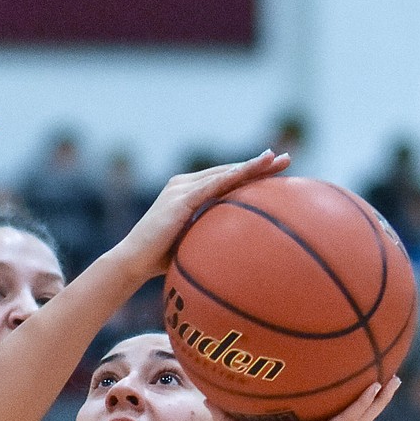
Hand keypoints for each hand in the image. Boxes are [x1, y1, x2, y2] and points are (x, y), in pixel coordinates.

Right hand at [117, 149, 290, 281]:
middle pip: (228, 171)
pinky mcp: (179, 198)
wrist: (133, 262)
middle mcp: (184, 184)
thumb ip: (210, 238)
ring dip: (250, 166)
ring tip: (275, 160)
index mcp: (188, 192)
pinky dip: (232, 177)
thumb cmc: (161, 261)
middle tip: (286, 159)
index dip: (250, 173)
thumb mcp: (191, 244)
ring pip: (223, 173)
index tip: (276, 170)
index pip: (225, 179)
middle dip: (258, 165)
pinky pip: (211, 186)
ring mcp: (181, 188)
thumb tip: (238, 252)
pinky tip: (251, 171)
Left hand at [220, 377, 399, 420]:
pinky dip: (363, 404)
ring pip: (361, 414)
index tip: (355, 382)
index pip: (331, 412)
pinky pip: (350, 418)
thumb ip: (228, 417)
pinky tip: (376, 388)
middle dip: (372, 396)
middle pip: (354, 411)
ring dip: (379, 398)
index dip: (344, 398)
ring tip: (395, 380)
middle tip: (390, 376)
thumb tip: (207, 398)